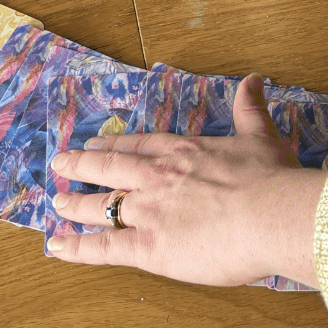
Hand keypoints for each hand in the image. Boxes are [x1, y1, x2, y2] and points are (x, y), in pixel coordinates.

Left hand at [48, 74, 324, 287]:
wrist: (271, 215)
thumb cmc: (271, 179)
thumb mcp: (261, 135)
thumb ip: (250, 108)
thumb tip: (255, 80)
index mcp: (182, 152)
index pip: (140, 146)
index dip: (115, 145)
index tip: (96, 144)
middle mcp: (157, 178)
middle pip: (110, 169)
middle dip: (83, 166)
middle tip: (61, 163)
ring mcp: (147, 212)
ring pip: (100, 206)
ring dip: (76, 204)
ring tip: (56, 203)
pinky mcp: (147, 247)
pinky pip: (103, 247)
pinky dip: (77, 247)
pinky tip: (57, 246)